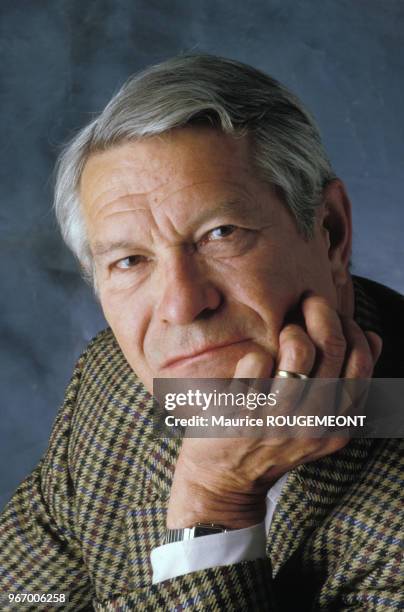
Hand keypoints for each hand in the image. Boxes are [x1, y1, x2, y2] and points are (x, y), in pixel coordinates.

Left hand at [166, 295, 381, 528]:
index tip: (335, 316)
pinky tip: (253, 362)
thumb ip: (345, 383)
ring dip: (290, 330)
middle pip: (332, 347)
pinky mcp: (241, 415)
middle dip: (322, 311)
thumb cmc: (272, 439)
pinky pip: (256, 361)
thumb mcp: (318, 420)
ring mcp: (276, 421)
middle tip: (309, 300)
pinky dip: (256, 353)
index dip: (351, 329)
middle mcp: (312, 424)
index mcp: (336, 424)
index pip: (360, 362)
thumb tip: (373, 338)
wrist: (224, 482)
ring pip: (297, 350)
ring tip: (282, 332)